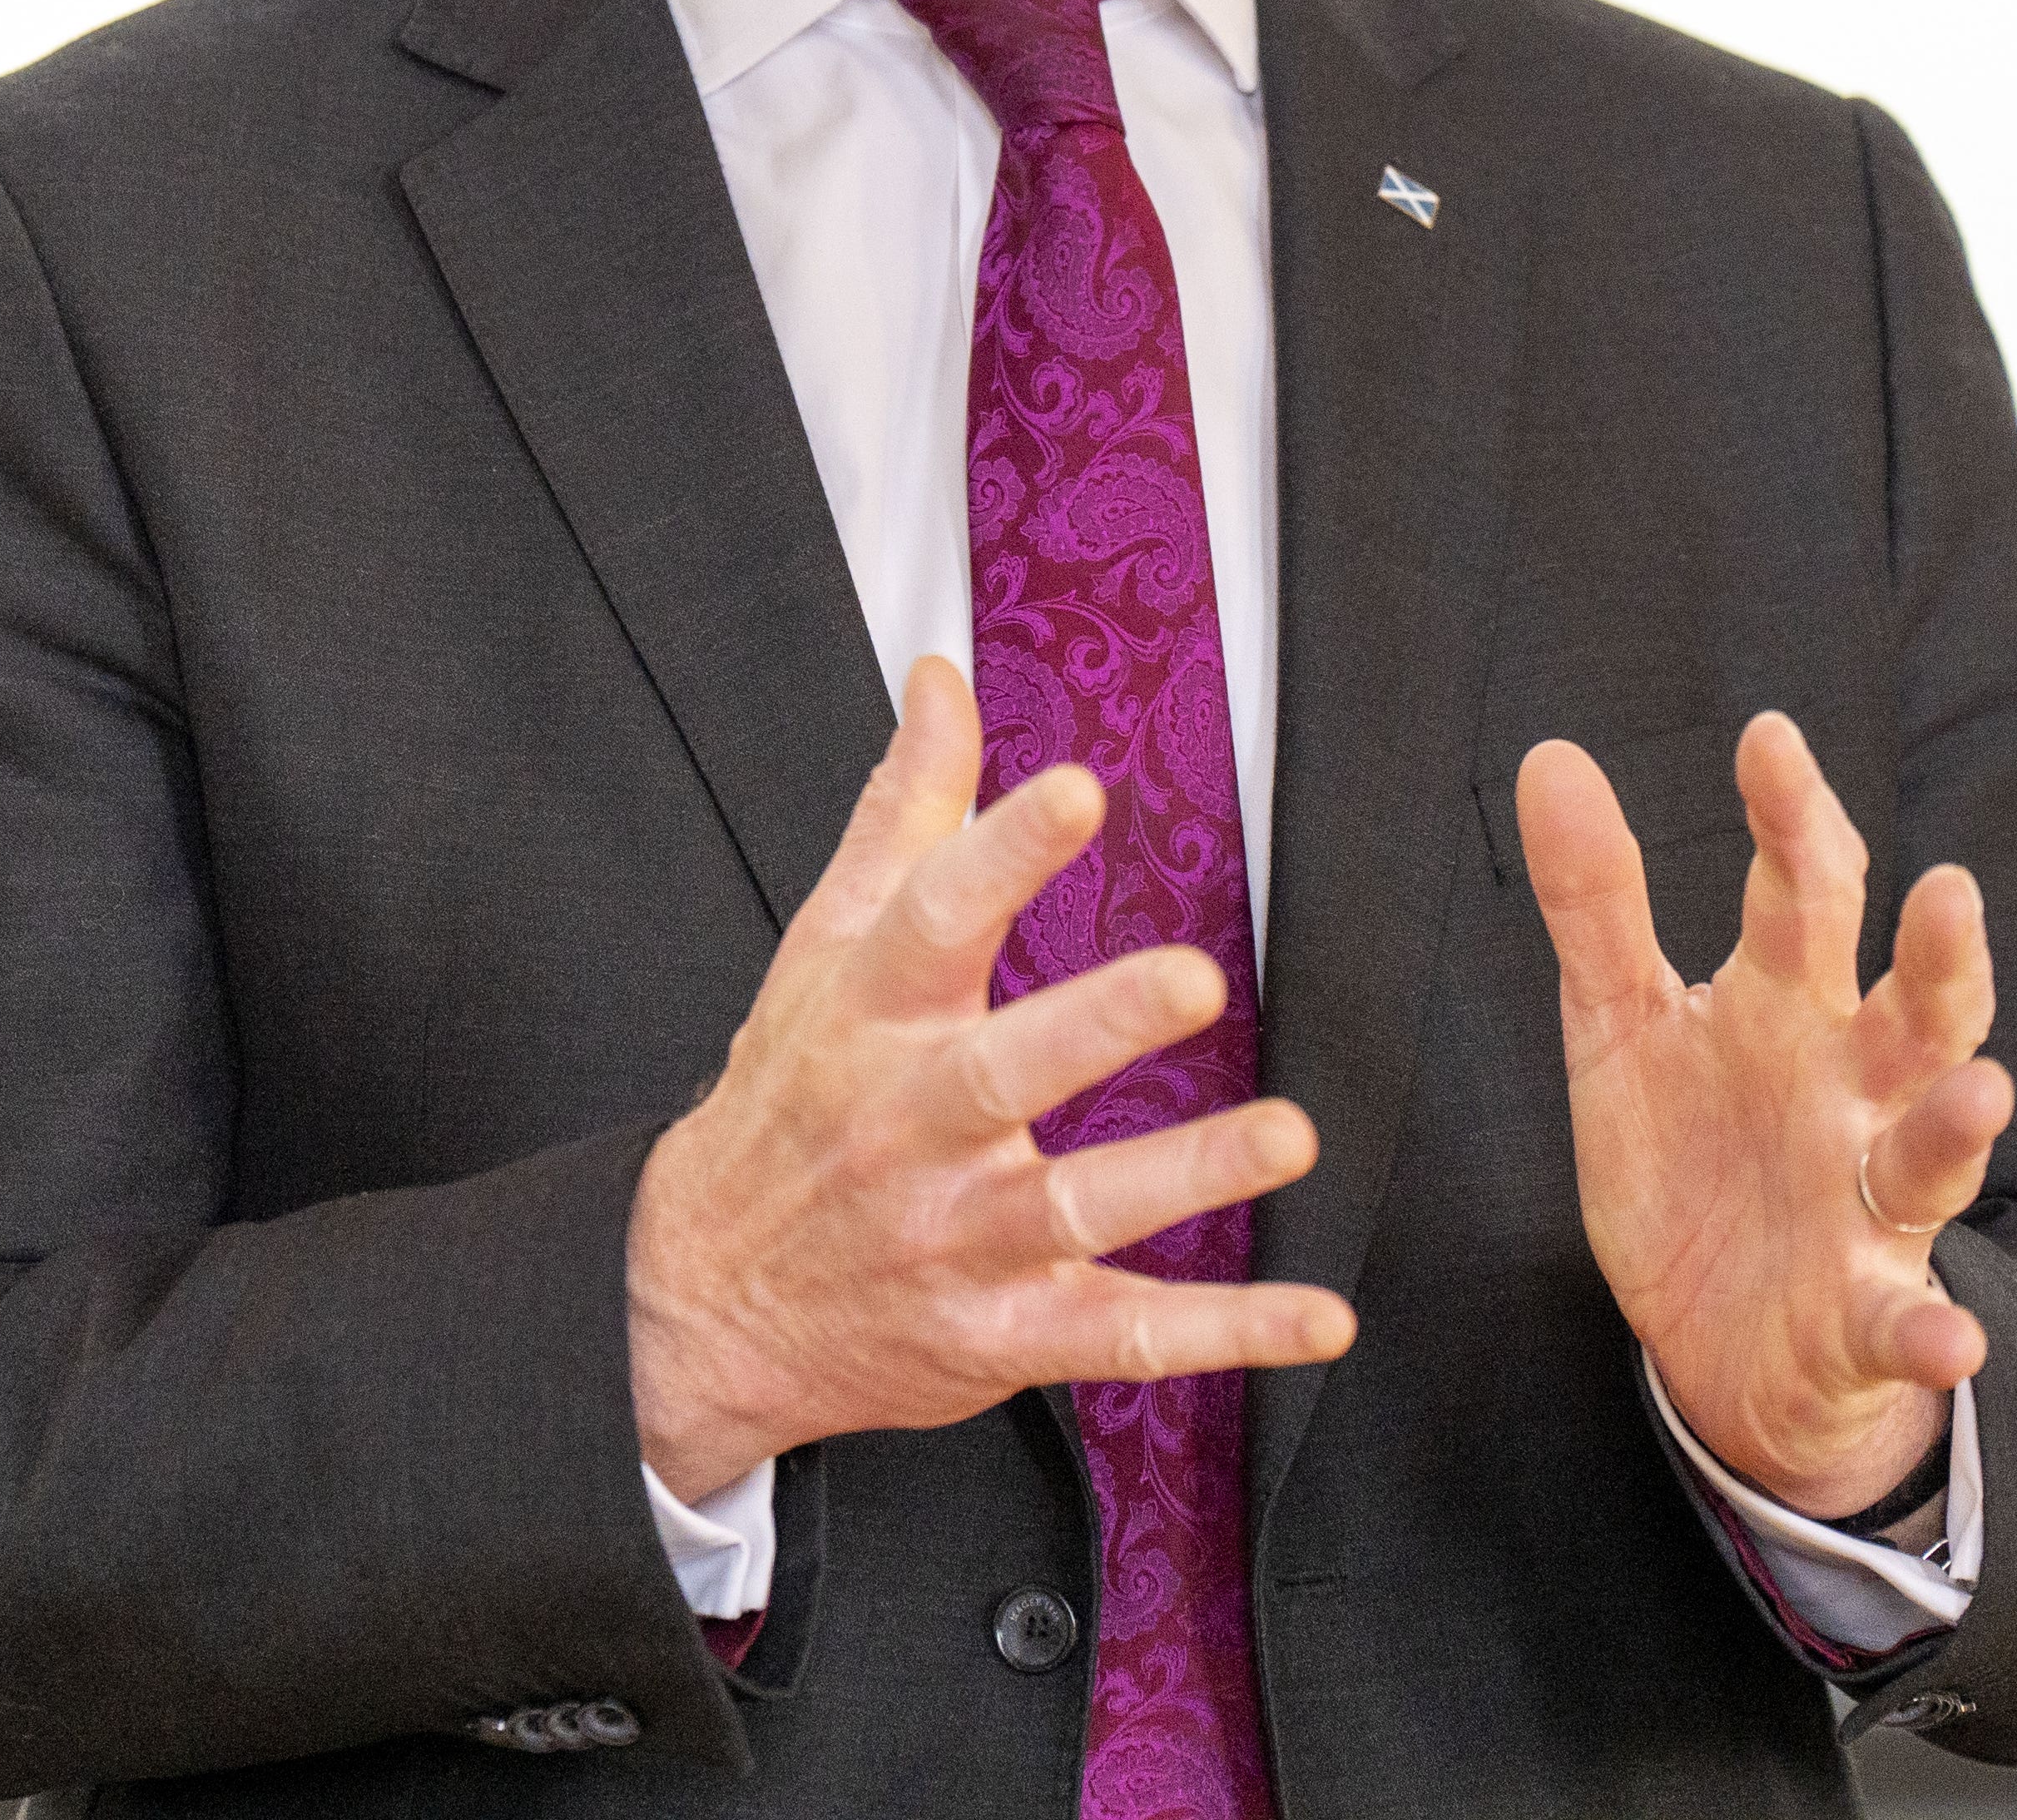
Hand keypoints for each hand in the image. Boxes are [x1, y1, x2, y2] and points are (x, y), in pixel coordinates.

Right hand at [625, 657, 1357, 1498]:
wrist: (698, 1300)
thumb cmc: (790, 1100)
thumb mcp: (823, 951)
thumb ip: (903, 812)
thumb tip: (944, 679)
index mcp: (870, 1018)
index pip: (931, 919)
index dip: (1001, 851)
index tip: (1075, 791)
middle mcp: (909, 1129)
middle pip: (1001, 1071)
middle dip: (1097, 1024)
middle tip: (1193, 977)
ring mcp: (956, 1240)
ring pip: (1074, 1209)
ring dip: (1186, 1175)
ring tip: (1286, 1135)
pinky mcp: (1001, 1334)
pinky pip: (1119, 1338)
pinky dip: (1223, 1333)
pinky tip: (1318, 1319)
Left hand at [1517, 714, 2011, 1519]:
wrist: (1717, 1345)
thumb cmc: (1688, 1160)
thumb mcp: (1621, 1028)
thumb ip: (1596, 901)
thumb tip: (1551, 755)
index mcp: (1792, 1008)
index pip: (1808, 894)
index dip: (1792, 818)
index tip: (1768, 738)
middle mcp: (1856, 1093)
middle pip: (1917, 1009)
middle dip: (1940, 955)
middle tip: (1949, 887)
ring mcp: (1872, 1205)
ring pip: (1932, 1155)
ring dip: (1958, 1125)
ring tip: (1983, 1089)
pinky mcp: (1867, 1316)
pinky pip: (1906, 1324)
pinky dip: (1931, 1331)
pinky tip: (1953, 1335)